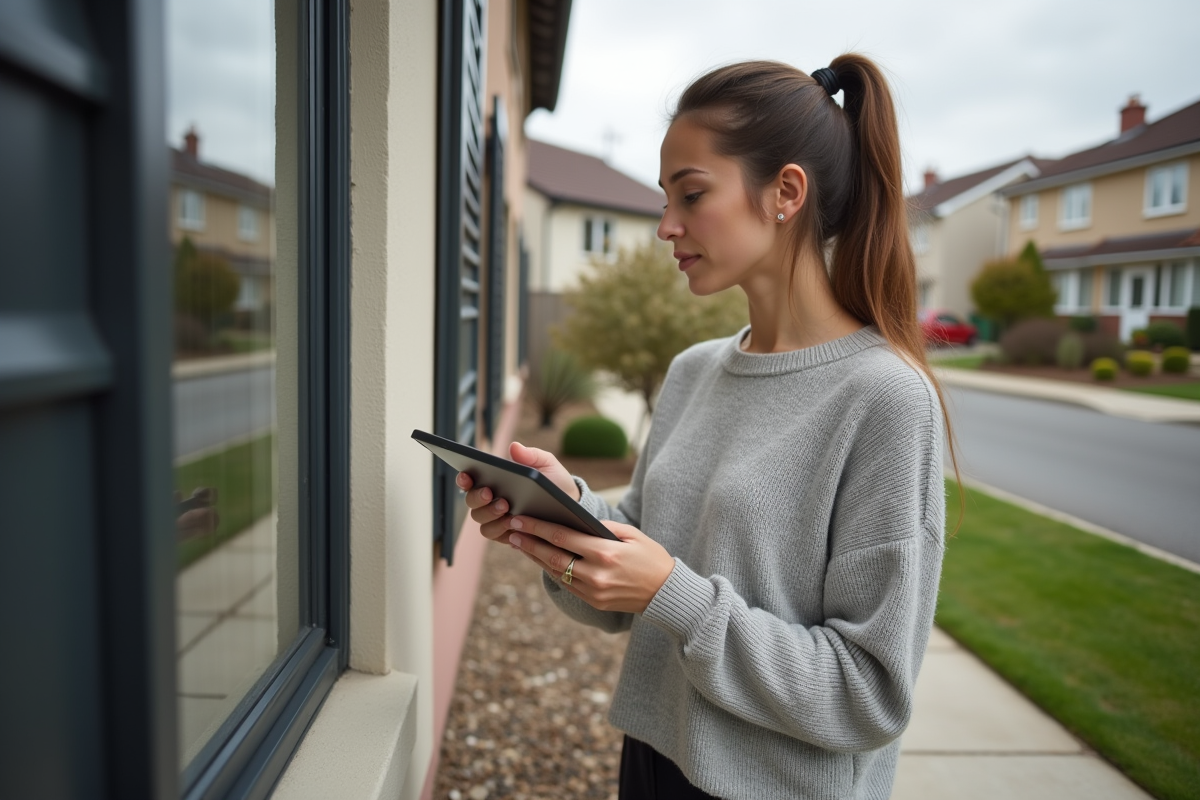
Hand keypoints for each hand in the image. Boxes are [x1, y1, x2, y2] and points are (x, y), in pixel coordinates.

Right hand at [458, 441, 579, 545]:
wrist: (571, 509)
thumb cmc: (555, 484)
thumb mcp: (548, 466)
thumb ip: (532, 455)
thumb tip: (514, 447)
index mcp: (495, 480)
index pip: (470, 479)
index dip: (463, 478)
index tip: (466, 475)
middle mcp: (490, 500)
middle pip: (471, 501)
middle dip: (477, 497)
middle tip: (490, 493)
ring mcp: (496, 518)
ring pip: (480, 519)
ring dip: (489, 514)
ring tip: (506, 508)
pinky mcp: (505, 534)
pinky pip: (494, 534)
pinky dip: (500, 529)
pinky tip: (513, 524)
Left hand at [506, 515, 675, 614]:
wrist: (666, 594)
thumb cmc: (652, 558)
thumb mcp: (633, 534)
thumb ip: (604, 527)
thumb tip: (577, 521)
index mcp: (605, 553)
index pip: (563, 538)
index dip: (538, 528)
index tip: (521, 520)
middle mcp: (596, 574)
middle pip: (553, 556)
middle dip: (529, 542)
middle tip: (511, 531)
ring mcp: (593, 591)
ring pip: (556, 572)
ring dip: (536, 558)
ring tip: (519, 544)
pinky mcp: (593, 602)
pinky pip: (566, 585)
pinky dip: (551, 571)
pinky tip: (541, 560)